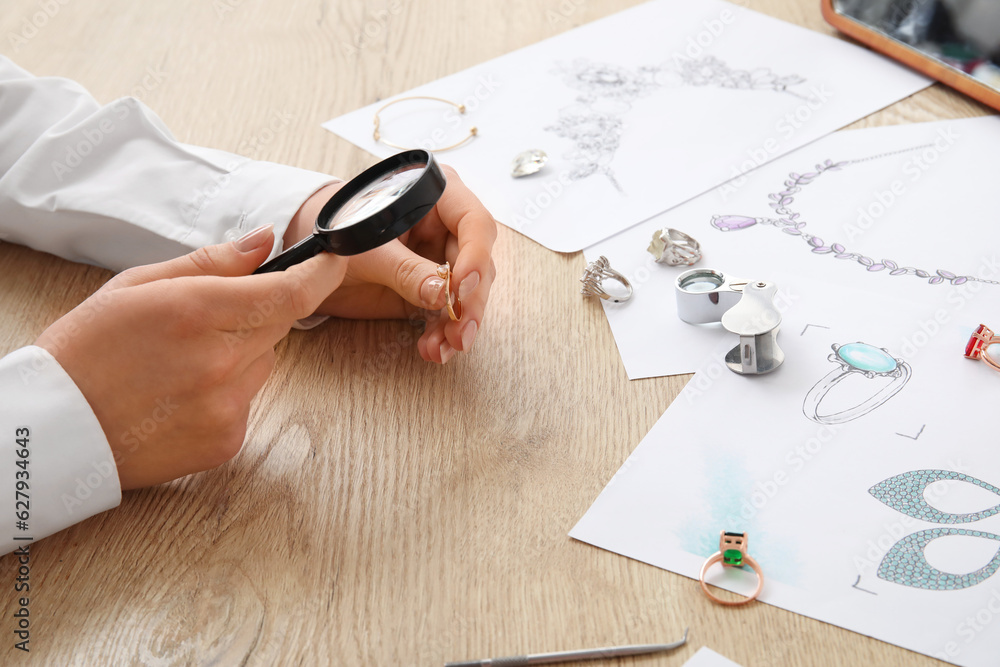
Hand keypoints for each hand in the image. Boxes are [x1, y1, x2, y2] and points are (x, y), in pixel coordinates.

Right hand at [34, 226, 346, 489]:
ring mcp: (227, 407)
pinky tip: (181, 396)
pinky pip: (249, 401)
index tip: (335, 260)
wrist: (53, 433)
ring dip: (243, 354)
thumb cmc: (86, 351)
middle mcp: (219, 362)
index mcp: (195, 312)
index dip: (322, 274)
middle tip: (212, 316)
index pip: (290, 292)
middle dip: (261, 310)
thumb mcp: (136, 286)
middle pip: (281, 323)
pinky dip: (228, 392)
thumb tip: (266, 242)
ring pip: (266, 363)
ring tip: (183, 363)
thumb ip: (211, 262)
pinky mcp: (227, 441)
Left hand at [284, 165, 497, 363]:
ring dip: (457, 325)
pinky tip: (432, 350)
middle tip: (461, 332)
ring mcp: (439, 261)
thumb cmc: (335, 230)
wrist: (308, 254)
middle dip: (471, 303)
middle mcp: (445, 228)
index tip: (462, 288)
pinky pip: (445, 314)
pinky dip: (441, 335)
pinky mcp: (428, 292)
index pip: (474, 222)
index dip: (476, 256)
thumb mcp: (366, 247)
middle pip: (477, 264)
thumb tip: (441, 293)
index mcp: (434, 197)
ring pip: (467, 295)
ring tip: (441, 349)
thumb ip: (404, 269)